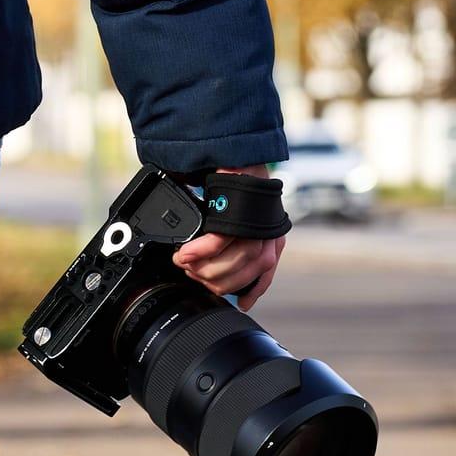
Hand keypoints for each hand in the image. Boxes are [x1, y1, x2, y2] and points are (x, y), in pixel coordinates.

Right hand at [171, 164, 285, 310]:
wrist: (238, 151)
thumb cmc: (236, 185)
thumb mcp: (241, 218)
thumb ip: (236, 241)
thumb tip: (216, 263)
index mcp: (272, 236)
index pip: (265, 274)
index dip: (252, 292)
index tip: (240, 304)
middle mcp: (268, 232)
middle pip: (242, 274)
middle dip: (213, 281)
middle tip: (191, 274)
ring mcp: (254, 223)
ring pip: (230, 261)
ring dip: (202, 267)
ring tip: (184, 262)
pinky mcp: (238, 211)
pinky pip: (218, 240)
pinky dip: (199, 251)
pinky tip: (185, 253)